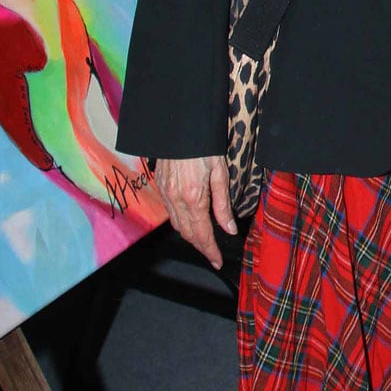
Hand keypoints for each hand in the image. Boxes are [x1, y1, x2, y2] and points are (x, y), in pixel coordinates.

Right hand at [155, 155, 235, 269]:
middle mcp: (176, 200)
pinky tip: (190, 222)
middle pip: (188, 234)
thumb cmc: (204, 148)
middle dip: (201, 247)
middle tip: (212, 256)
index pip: (202, 233)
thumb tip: (229, 230)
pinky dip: (180, 223)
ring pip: (177, 225)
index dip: (210, 250)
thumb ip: (223, 205)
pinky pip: (170, 213)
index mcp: (194, 197)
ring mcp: (165, 194)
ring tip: (204, 242)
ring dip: (190, 236)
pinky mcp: (160, 187)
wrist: (180, 129)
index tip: (217, 261)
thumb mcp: (220, 174)